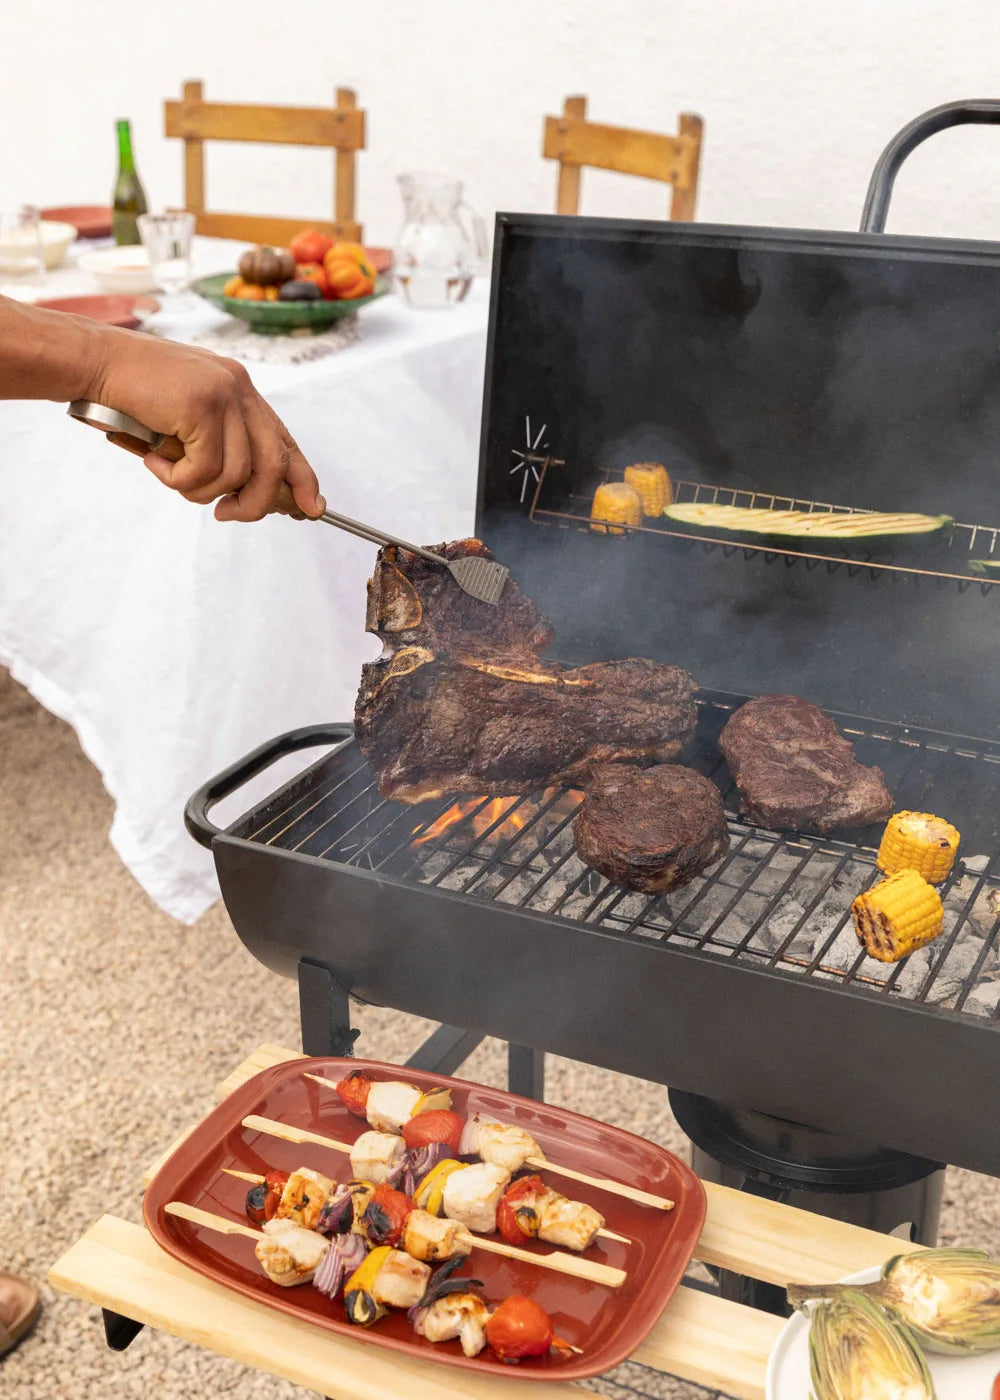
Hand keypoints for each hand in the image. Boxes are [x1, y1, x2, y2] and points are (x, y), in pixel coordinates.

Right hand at [87, 329, 324, 521]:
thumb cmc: (131, 392)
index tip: (312, 507)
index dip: (302, 477)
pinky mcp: (201, 406)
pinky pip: (205, 470)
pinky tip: (154, 462)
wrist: (94, 361)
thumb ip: (216, 440)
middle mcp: (239, 388)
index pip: (284, 439)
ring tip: (170, 476)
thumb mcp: (185, 416)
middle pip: (273, 464)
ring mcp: (223, 395)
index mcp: (241, 389)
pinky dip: (178, 480)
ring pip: (237, 474)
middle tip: (225, 514)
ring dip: (200, 490)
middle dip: (255, 503)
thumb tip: (239, 489)